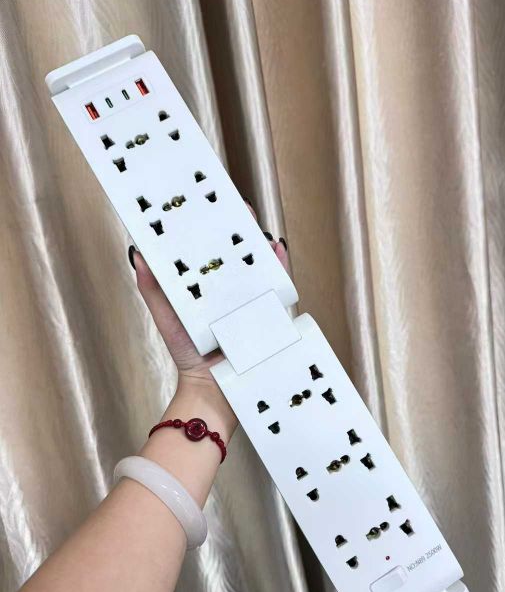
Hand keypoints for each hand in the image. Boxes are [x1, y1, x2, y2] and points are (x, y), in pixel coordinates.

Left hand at [129, 202, 289, 387]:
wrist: (212, 387)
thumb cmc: (188, 353)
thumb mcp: (166, 317)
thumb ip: (153, 288)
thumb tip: (138, 254)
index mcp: (208, 287)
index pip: (210, 251)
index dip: (209, 226)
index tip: (205, 204)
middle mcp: (232, 289)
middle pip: (237, 252)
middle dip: (238, 227)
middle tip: (236, 206)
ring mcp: (252, 299)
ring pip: (260, 264)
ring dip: (259, 242)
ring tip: (253, 224)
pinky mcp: (269, 312)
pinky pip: (279, 286)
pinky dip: (280, 266)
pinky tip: (275, 250)